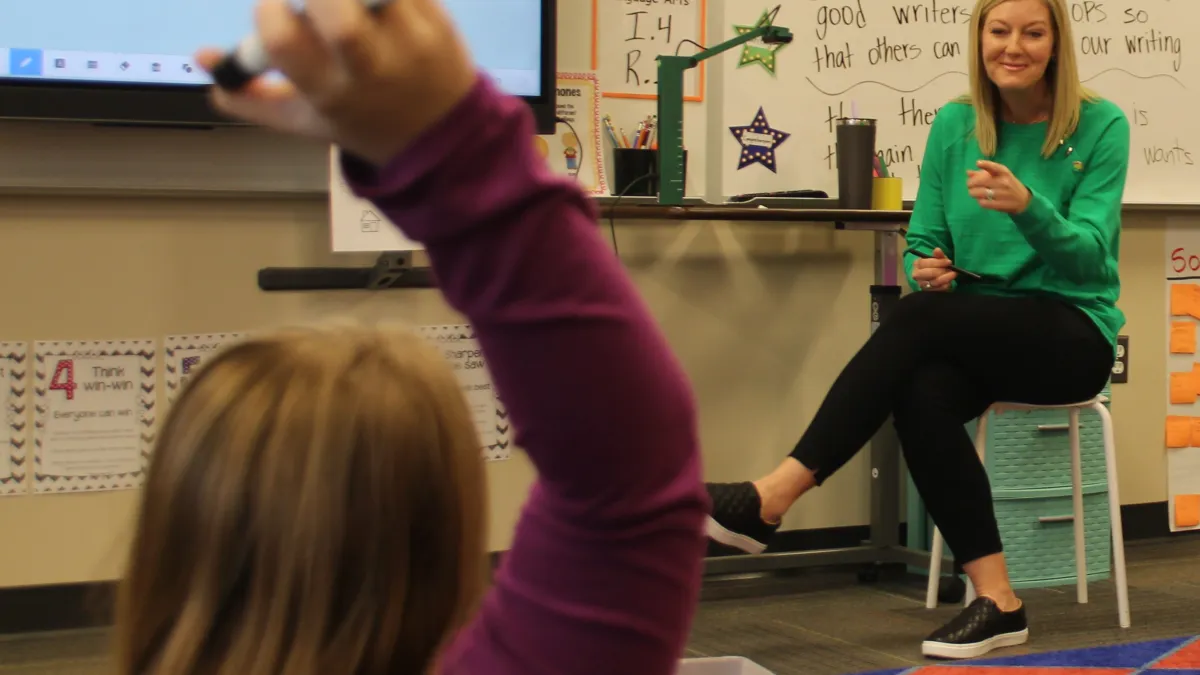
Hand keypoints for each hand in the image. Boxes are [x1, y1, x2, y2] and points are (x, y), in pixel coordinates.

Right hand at [194, 0, 476, 166]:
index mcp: (329, 93)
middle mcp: (369, 67)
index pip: (284, 39)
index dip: (270, 13)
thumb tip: (201, 59)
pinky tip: (368, 0)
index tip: (276, 9)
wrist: (444, 138)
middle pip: (333, 6)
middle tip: (316, 1)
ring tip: (347, 1)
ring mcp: (408, 39)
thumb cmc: (364, 121)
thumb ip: (252, 96)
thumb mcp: (306, 119)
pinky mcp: (436, 16)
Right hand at [912, 248, 956, 291]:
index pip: (925, 263)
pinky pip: (937, 290)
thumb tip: (937, 250)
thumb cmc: (936, 266)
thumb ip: (938, 255)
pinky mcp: (927, 292)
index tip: (949, 262)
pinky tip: (949, 282)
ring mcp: (921, 284)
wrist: (934, 277)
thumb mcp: (938, 259)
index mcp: (917, 264)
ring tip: (952, 275)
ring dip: (945, 279)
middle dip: (941, 271)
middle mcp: (917, 275)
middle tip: (951, 270)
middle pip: (927, 273)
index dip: (938, 262)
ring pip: (933, 282)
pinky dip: (944, 286)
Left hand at [967, 160, 1031, 213]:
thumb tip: (968, 172)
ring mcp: (1003, 194)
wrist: (1024, 200)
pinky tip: (980, 200)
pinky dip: (980, 201)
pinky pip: (985, 203)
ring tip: (972, 193)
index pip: (996, 167)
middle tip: (969, 185)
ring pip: (982, 193)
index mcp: (1005, 173)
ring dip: (973, 193)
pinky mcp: (1001, 204)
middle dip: (971, 183)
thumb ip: (984, 173)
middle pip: (983, 181)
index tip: (978, 163)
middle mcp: (1005, 182)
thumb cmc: (1008, 185)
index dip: (987, 164)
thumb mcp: (1000, 176)